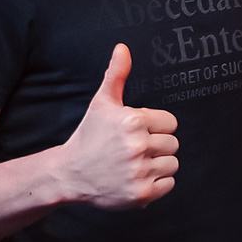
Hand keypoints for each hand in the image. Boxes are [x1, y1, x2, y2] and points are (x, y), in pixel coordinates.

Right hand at [56, 44, 179, 208]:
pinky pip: (169, 184)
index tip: (136, 133)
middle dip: (157, 146)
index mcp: (133, 121)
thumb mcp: (101, 103)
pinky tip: (136, 178)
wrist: (68, 174)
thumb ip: (116, 74)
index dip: (155, 127)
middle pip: (173, 144)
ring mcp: (139, 171)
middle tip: (133, 150)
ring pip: (173, 164)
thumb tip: (123, 47)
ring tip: (134, 164)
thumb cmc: (89, 136)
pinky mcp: (141, 194)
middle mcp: (137, 146)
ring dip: (158, 165)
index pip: (170, 123)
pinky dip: (157, 184)